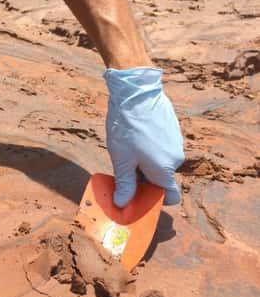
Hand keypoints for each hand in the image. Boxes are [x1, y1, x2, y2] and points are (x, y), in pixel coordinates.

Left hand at [104, 67, 183, 206]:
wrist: (135, 92)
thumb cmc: (127, 127)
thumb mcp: (121, 159)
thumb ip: (125, 184)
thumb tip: (123, 204)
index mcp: (164, 169)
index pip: (170, 196)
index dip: (154, 200)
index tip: (136, 197)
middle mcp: (176, 158)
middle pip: (161, 179)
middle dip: (143, 179)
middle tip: (123, 169)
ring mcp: (176, 142)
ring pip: (160, 162)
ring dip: (144, 162)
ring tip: (126, 148)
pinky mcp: (172, 130)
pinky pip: (161, 148)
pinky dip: (149, 149)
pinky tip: (134, 136)